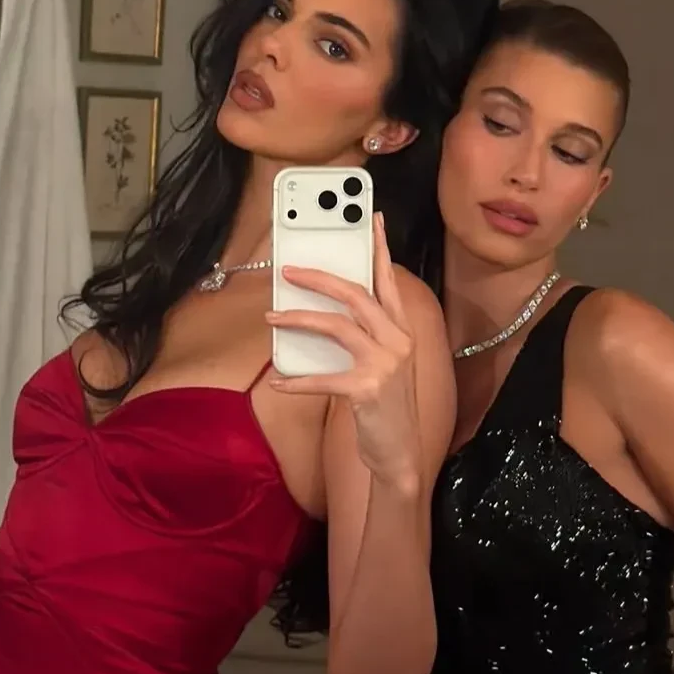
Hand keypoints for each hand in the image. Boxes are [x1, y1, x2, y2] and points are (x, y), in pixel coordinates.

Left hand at [268, 212, 421, 493]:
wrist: (399, 455)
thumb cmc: (385, 408)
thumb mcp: (382, 366)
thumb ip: (363, 338)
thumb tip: (320, 313)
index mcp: (401, 331)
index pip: (388, 280)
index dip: (379, 248)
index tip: (370, 218)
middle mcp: (398, 340)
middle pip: (356, 294)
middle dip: (320, 278)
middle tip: (289, 271)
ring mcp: (385, 364)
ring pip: (337, 326)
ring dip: (299, 320)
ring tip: (271, 319)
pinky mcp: (368, 390)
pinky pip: (323, 378)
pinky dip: (297, 381)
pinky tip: (278, 383)